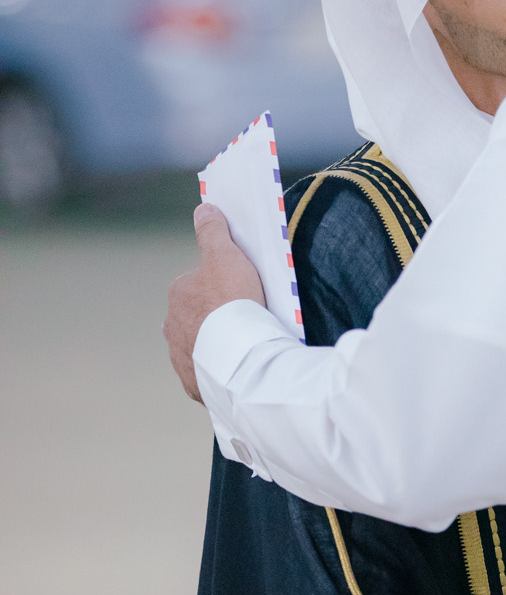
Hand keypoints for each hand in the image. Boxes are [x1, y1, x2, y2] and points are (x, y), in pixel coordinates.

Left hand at [164, 203, 264, 401]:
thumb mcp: (226, 256)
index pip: (197, 285)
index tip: (243, 294)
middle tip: (246, 321)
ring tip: (244, 349)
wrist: (240, 357)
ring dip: (216, 348)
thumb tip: (204, 209)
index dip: (221, 286)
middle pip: (195, 318)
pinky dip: (220, 373)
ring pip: (199, 348)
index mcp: (177, 295)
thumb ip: (213, 232)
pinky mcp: (195, 385)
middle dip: (214, 320)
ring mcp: (182, 358)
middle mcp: (171, 327)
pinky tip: (239, 371)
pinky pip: (207, 375)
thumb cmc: (233, 303)